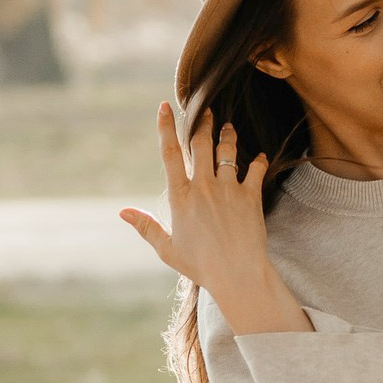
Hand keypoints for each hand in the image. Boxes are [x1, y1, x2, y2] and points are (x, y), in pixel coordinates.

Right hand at [119, 99, 286, 314]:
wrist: (237, 275)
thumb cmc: (200, 266)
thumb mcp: (167, 249)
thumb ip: (146, 227)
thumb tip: (123, 212)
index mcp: (180, 197)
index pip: (169, 154)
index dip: (166, 128)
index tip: (164, 107)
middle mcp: (203, 187)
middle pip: (201, 145)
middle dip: (203, 124)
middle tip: (207, 111)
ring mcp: (228, 190)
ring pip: (227, 152)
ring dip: (227, 136)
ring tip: (228, 126)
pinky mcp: (251, 197)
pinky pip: (255, 170)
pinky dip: (257, 161)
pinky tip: (259, 156)